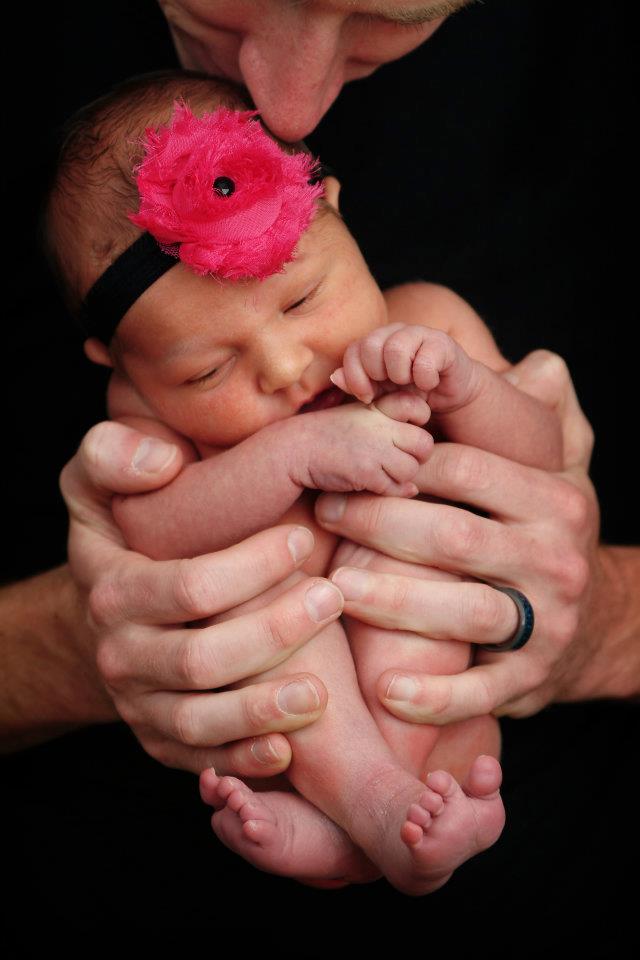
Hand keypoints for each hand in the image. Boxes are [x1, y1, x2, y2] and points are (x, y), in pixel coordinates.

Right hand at [61, 420, 341, 774]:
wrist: (102, 619)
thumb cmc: (120, 541)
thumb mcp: (94, 487)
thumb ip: (111, 458)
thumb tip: (162, 462)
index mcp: (114, 592)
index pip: (189, 587)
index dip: (251, 567)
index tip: (303, 539)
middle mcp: (123, 656)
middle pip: (200, 660)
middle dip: (273, 632)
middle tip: (333, 599)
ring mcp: (141, 706)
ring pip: (200, 722)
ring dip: (262, 711)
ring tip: (320, 693)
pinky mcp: (161, 742)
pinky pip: (201, 761)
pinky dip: (243, 760)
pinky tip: (288, 749)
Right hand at [294, 393, 431, 496]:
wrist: (295, 450)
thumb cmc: (328, 435)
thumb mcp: (357, 417)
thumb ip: (389, 426)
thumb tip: (413, 450)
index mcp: (378, 406)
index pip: (418, 406)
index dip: (417, 421)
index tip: (402, 432)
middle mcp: (380, 425)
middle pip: (424, 444)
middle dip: (414, 456)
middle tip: (395, 460)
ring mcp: (375, 449)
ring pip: (411, 470)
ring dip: (399, 477)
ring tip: (379, 472)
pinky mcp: (367, 472)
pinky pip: (394, 488)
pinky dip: (386, 490)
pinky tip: (370, 483)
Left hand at [317, 352, 607, 722]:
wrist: (598, 624)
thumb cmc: (540, 534)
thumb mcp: (553, 469)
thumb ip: (538, 416)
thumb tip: (537, 362)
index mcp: (553, 497)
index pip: (466, 470)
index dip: (400, 464)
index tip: (349, 463)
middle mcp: (557, 556)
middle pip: (454, 536)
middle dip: (379, 522)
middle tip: (325, 513)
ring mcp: (550, 621)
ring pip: (464, 609)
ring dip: (394, 600)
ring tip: (337, 587)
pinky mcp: (534, 678)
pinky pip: (481, 689)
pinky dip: (433, 694)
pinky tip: (385, 689)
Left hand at [331, 321, 477, 411]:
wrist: (448, 396)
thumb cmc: (411, 393)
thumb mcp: (379, 394)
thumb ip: (357, 385)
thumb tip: (335, 376)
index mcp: (376, 341)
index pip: (353, 350)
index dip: (355, 376)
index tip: (366, 396)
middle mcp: (395, 332)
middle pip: (371, 345)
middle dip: (377, 374)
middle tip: (391, 385)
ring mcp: (419, 333)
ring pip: (395, 349)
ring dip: (401, 375)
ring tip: (410, 383)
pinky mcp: (442, 343)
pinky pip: (424, 361)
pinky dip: (425, 379)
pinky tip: (429, 383)